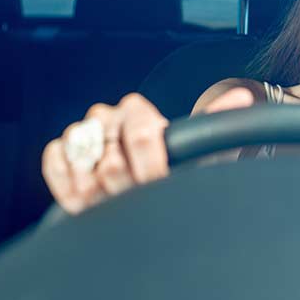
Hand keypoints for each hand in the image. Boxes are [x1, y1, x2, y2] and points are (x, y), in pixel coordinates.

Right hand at [41, 89, 253, 213]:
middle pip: (109, 148)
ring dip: (97, 187)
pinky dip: (69, 185)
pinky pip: (55, 162)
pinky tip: (87, 201)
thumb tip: (243, 96)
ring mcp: (80, 134)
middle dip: (124, 182)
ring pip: (81, 154)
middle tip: (135, 197)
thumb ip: (214, 121)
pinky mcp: (58, 153)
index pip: (140, 130)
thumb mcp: (196, 152)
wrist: (144, 195)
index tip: (157, 184)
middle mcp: (106, 117)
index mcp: (137, 112)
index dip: (149, 163)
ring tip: (114, 202)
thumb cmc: (169, 172)